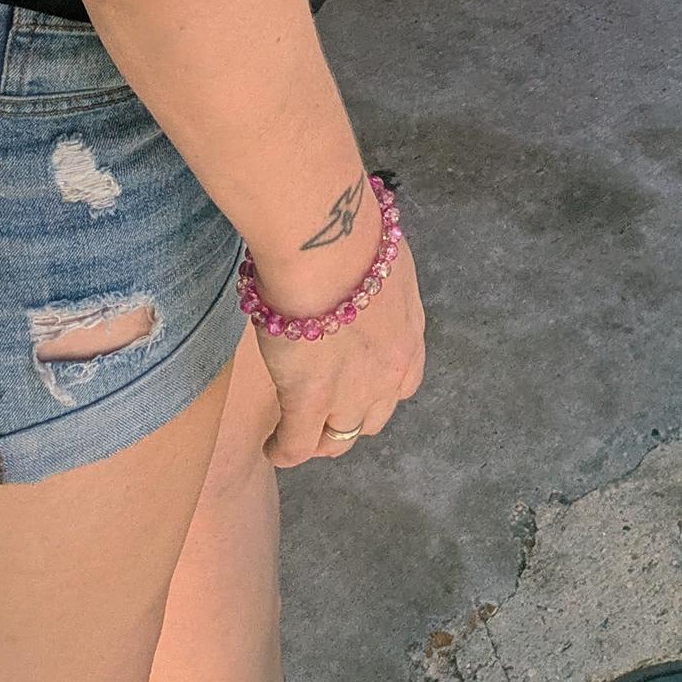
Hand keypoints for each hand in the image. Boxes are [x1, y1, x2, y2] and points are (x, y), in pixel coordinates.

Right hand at [245, 221, 426, 469]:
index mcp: (409, 336)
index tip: (356, 384)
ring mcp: (352, 392)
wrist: (329, 245)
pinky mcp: (310, 399)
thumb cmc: (352, 232)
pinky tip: (272, 445)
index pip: (403, 383)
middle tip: (325, 410)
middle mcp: (390, 373)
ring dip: (319, 439)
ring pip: (338, 438)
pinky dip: (284, 450)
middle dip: (351, 417)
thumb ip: (375, 283)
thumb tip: (358, 275)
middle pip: (373, 417)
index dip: (377, 388)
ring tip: (297, 435)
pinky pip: (296, 444)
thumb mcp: (382, 260)